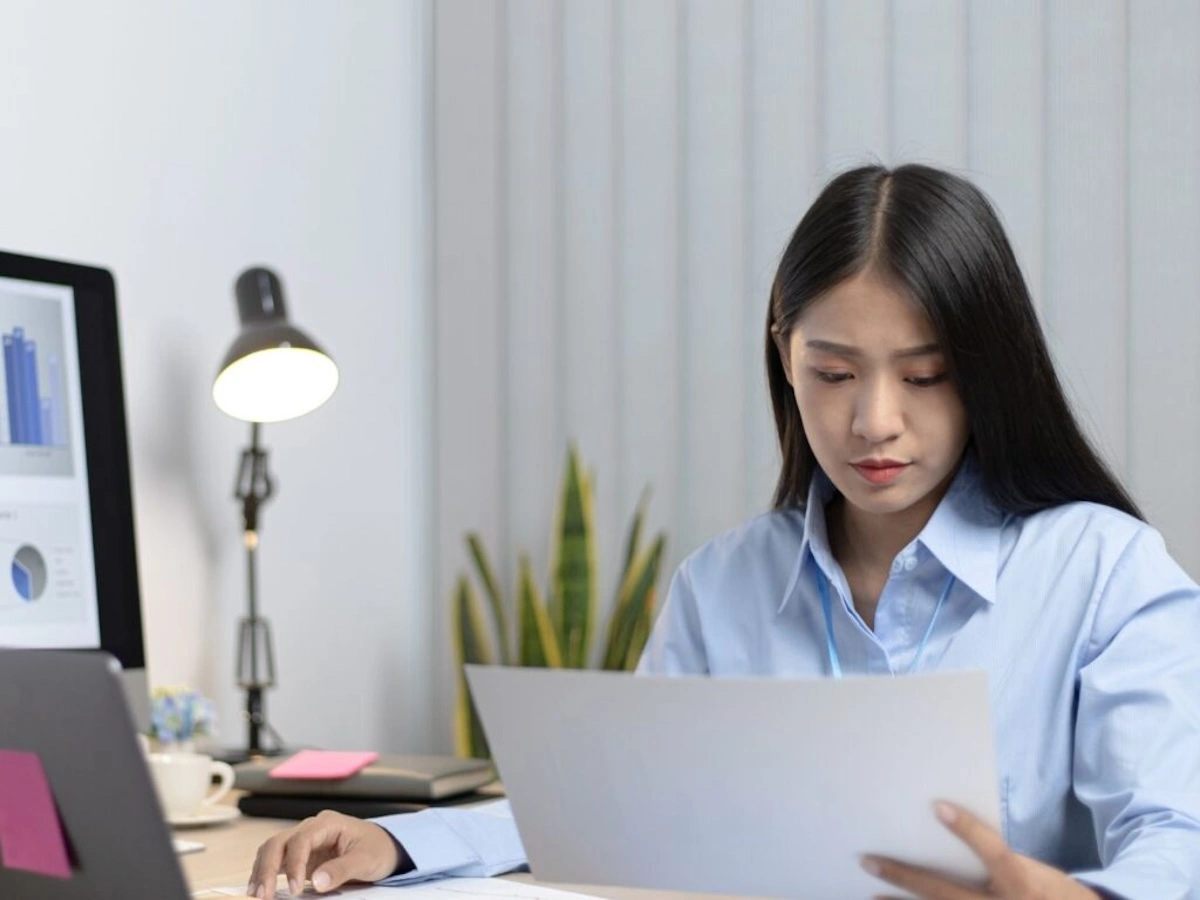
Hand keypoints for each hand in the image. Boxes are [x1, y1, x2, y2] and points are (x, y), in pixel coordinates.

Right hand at [247, 809, 402, 897]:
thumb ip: (342, 869)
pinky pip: (277, 860)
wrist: (384, 847)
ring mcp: (304, 840)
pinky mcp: (300, 855)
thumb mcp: (367, 859)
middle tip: (262, 895)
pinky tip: (260, 889)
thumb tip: (317, 882)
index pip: (301, 840)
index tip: (294, 888)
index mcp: (328, 823)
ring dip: (261, 870)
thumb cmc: (377, 849)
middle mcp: (311, 828)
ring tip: (256, 895)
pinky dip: (265, 873)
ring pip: (272, 849)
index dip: (294, 864)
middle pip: (279, 842)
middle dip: (266, 868)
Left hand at [862, 801, 1100, 898]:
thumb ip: (1000, 858)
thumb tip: (953, 826)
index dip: (969, 830)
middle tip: (868, 861)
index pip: (994, 852)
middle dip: (904, 877)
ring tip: (872, 895)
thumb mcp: (1037, 872)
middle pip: (945, 892)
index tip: (939, 806)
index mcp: (1022, 883)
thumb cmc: (1052, 895)